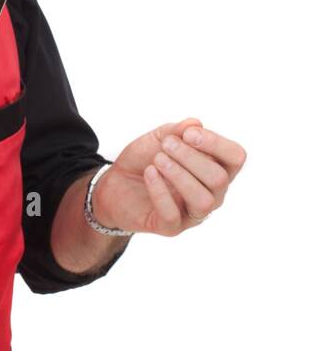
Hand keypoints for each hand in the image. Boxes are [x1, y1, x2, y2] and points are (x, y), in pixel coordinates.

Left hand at [92, 117, 246, 236]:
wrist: (115, 183)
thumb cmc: (144, 159)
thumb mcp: (158, 138)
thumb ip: (177, 130)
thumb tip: (196, 123)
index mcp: (216, 168)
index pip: (235, 158)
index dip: (216, 144)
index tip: (188, 134)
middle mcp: (211, 194)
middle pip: (219, 179)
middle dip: (192, 158)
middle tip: (166, 145)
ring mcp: (193, 213)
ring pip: (203, 201)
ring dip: (180, 176)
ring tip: (158, 160)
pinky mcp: (171, 227)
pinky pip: (173, 215)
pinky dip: (160, 191)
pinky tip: (149, 173)